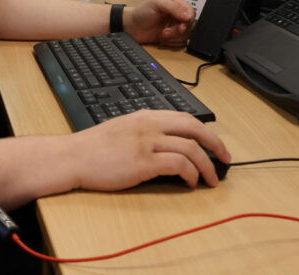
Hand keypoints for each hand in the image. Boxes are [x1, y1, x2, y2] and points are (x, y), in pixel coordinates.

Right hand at [69, 110, 229, 189]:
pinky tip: (190, 183)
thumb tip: (167, 144)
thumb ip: (144, 131)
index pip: (185, 117)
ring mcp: (147, 143)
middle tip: (225, 159)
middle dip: (215, 144)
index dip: (205, 131)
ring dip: (206, 166)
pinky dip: (190, 174)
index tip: (214, 144)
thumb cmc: (93, 148)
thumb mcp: (122, 128)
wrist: (73, 157)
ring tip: (210, 180)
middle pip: (194, 128)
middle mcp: (149, 125)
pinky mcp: (143, 162)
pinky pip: (178, 165)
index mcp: (145, 115)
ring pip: (190, 148)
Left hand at [124, 0, 194, 47]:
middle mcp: (178, 15)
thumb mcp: (157, 3)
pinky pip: (180, 43)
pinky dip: (172, 42)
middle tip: (167, 30)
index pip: (191, 11)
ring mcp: (175, 27)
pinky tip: (163, 38)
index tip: (181, 22)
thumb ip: (173, 6)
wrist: (131, 28)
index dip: (188, 18)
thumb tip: (188, 15)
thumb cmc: (142, 12)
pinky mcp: (172, 38)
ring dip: (174, 37)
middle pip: (190, 25)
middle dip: (178, 30)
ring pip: (186, 35)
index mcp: (177, 4)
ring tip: (163, 34)